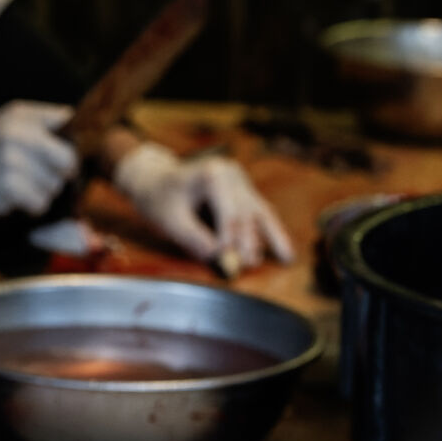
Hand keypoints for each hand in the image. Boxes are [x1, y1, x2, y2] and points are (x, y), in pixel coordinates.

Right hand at [0, 101, 76, 220]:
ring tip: (21, 185)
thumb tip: (83, 139)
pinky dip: (32, 206)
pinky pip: (40, 202)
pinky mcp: (8, 187)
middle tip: (46, 175)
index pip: (69, 121)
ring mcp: (12, 160)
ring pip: (55, 183)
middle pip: (69, 157)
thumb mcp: (7, 126)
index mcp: (20, 114)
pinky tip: (16, 198)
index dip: (73, 141)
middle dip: (63, 172)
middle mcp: (17, 133)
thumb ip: (41, 127)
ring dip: (43, 191)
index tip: (61, 153)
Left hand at [110, 142, 294, 268]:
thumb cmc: (160, 200)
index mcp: (212, 174)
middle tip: (248, 266)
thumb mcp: (170, 221)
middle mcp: (232, 174)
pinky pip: (262, 214)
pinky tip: (286, 253)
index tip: (230, 262)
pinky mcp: (245, 193)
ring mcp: (241, 182)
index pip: (228, 211)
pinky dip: (272, 233)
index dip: (231, 239)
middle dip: (249, 242)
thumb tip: (221, 259)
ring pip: (261, 212)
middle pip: (246, 213)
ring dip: (271, 238)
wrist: (156, 181)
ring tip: (286, 259)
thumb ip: (194, 239)